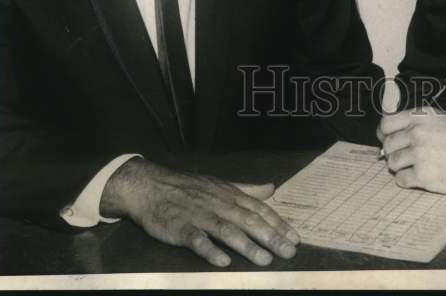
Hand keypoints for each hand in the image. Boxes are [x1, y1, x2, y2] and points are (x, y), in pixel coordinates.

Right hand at [100, 158, 299, 267]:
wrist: (150, 186)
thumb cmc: (188, 187)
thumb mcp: (220, 185)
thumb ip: (247, 189)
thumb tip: (271, 188)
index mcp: (229, 195)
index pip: (258, 209)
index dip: (278, 224)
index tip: (295, 238)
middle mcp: (218, 204)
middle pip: (248, 221)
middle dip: (270, 237)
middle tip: (289, 253)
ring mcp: (199, 215)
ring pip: (227, 230)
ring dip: (247, 245)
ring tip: (265, 260)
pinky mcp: (180, 228)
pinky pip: (197, 239)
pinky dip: (210, 250)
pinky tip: (223, 261)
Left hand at [378, 106, 445, 193]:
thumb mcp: (442, 118)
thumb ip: (418, 122)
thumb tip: (394, 135)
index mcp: (420, 115)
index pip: (386, 124)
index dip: (384, 134)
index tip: (388, 141)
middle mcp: (417, 132)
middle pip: (388, 145)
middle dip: (393, 152)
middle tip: (403, 158)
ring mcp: (419, 154)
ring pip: (392, 163)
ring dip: (399, 167)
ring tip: (413, 168)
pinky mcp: (424, 176)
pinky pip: (401, 180)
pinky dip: (405, 180)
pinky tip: (417, 178)